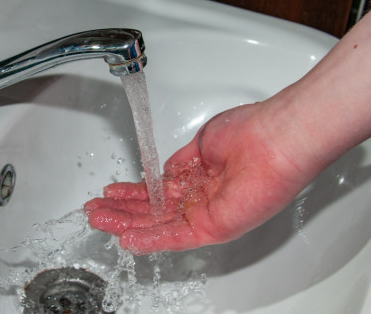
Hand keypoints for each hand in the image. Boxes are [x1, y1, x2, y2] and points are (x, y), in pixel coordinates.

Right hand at [84, 102, 315, 253]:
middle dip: (121, 211)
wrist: (275, 138)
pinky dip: (151, 239)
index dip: (132, 193)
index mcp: (200, 176)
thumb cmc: (249, 131)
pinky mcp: (215, 227)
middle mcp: (202, 198)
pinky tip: (128, 239)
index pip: (159, 190)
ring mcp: (208, 213)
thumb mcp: (202, 143)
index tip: (109, 192)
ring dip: (128, 224)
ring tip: (99, 223)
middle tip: (95, 212)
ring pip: (160, 225)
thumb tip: (161, 174)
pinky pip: (177, 237)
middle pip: (154, 210)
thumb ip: (179, 164)